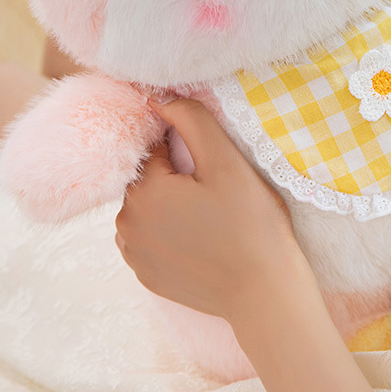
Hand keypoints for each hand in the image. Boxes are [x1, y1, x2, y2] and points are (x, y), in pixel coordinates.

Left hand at [115, 98, 305, 322]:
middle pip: (150, 181)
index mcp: (144, 191)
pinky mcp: (146, 277)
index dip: (190, 155)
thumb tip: (158, 99)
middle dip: (177, 180)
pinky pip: (151, 240)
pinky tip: (201, 241)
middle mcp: (127, 223)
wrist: (264, 292)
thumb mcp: (226, 161)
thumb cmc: (251, 224)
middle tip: (218, 197)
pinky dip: (170, 235)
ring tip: (211, 219)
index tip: (216, 173)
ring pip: (149, 210)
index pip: (158, 151)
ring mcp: (134, 254)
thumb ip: (192, 121)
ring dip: (171, 207)